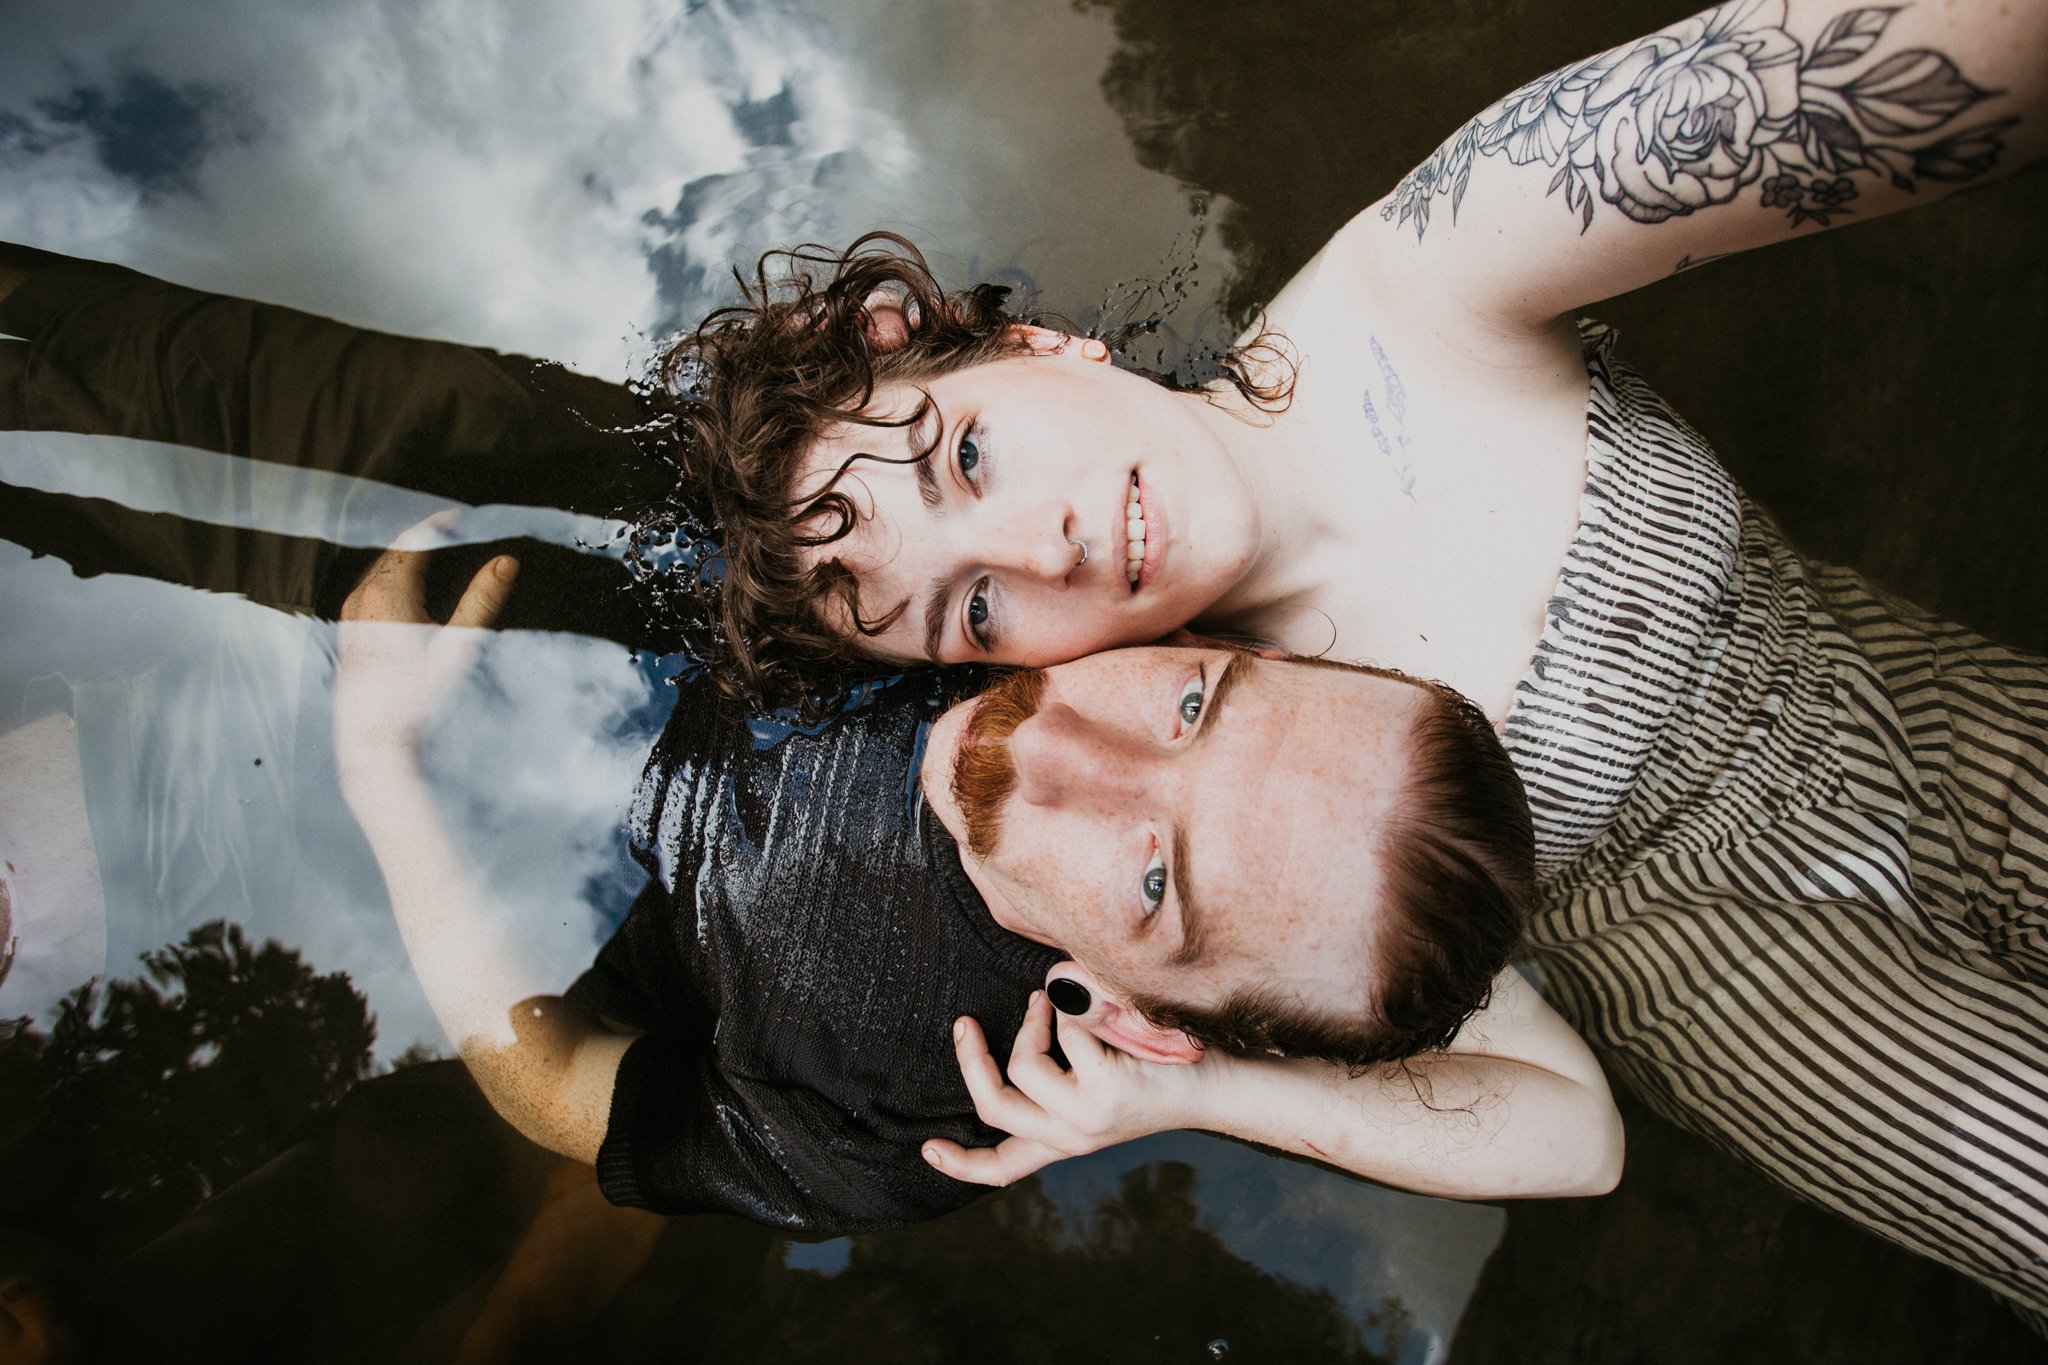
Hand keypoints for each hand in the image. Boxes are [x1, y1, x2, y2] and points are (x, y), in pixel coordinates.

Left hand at [334, 517, 516, 761]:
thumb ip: (481, 601)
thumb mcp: (457, 648)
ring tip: (433, 555)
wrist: (374, 738)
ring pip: (379, 571)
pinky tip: (407, 591)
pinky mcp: (348, 631)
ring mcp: (351, 614)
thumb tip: (505, 562)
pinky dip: (391, 580)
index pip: (412, 541)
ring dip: (406, 559)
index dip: (437, 524)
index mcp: (388, 593)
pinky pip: (369, 590)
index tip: (457, 516)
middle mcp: (363, 597)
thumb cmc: (416, 697)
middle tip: (452, 532)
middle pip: (394, 553)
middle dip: (423, 540)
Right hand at [921, 990, 1215, 1186]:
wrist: (1220, 1084)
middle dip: (971, 1058)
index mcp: (1064, 1141)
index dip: (960, 1163)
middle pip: (993, 1105)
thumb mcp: (1101, 1081)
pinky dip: (1074, 1006)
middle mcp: (1071, 1138)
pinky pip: (1066, 1032)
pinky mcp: (1106, 1089)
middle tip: (966, 1023)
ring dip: (1034, 1020)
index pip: (1003, 1167)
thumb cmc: (1159, 1070)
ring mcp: (1087, 1118)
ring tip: (1054, 999)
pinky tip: (1100, 1003)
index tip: (927, 1149)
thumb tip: (1035, 1002)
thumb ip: (1062, 1069)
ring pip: (1023, 1064)